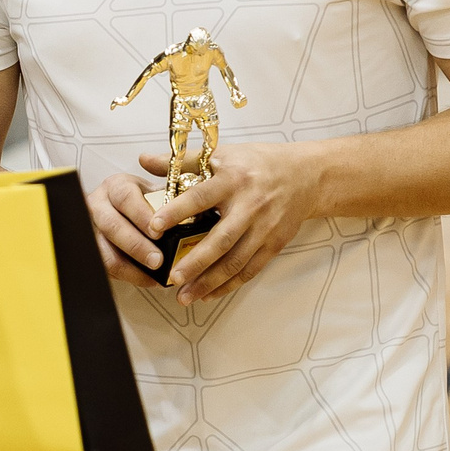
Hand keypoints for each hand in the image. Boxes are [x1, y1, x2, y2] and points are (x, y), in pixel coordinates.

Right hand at [87, 172, 167, 289]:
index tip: (158, 232)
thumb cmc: (143, 202)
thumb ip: (173, 198)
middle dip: (136, 245)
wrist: (120, 210)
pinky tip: (147, 280)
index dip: (141, 215)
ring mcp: (90, 229)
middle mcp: (98, 205)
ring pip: (102, 251)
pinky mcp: (90, 250)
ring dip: (128, 268)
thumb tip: (201, 212)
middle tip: (157, 260)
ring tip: (152, 277)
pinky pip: (104, 267)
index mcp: (117, 187)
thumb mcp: (155, 191)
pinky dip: (126, 277)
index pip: (126, 197)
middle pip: (111, 225)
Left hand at [140, 141, 322, 303]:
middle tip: (172, 277)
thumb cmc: (258, 163)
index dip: (176, 212)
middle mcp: (250, 206)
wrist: (306, 175)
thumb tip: (143, 161)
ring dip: (210, 281)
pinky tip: (209, 295)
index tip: (154, 227)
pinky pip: (250, 269)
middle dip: (196, 261)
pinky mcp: (274, 244)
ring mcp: (264, 228)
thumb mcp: (222, 154)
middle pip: (221, 239)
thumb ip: (182, 160)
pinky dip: (229, 285)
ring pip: (236, 261)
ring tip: (185, 296)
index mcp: (232, 180)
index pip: (200, 197)